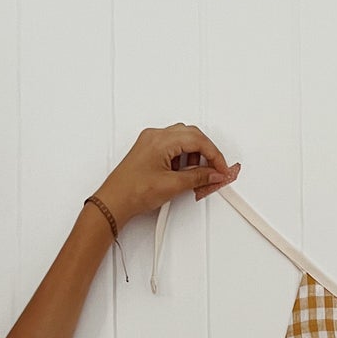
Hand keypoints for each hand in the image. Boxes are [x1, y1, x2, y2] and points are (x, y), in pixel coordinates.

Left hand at [92, 122, 240, 226]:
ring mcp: (150, 142)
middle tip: (214, 170)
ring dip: (194, 156)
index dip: (214, 155)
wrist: (114, 202)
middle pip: (191, 135)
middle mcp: (155, 136)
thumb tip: (213, 174)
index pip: (198, 139)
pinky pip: (172, 147)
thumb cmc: (133, 192)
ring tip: (196, 176)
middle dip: (206, 153)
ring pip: (182, 140)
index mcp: (161, 140)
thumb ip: (198, 177)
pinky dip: (182, 159)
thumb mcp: (172, 186)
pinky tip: (184, 174)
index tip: (222, 169)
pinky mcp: (148, 151)